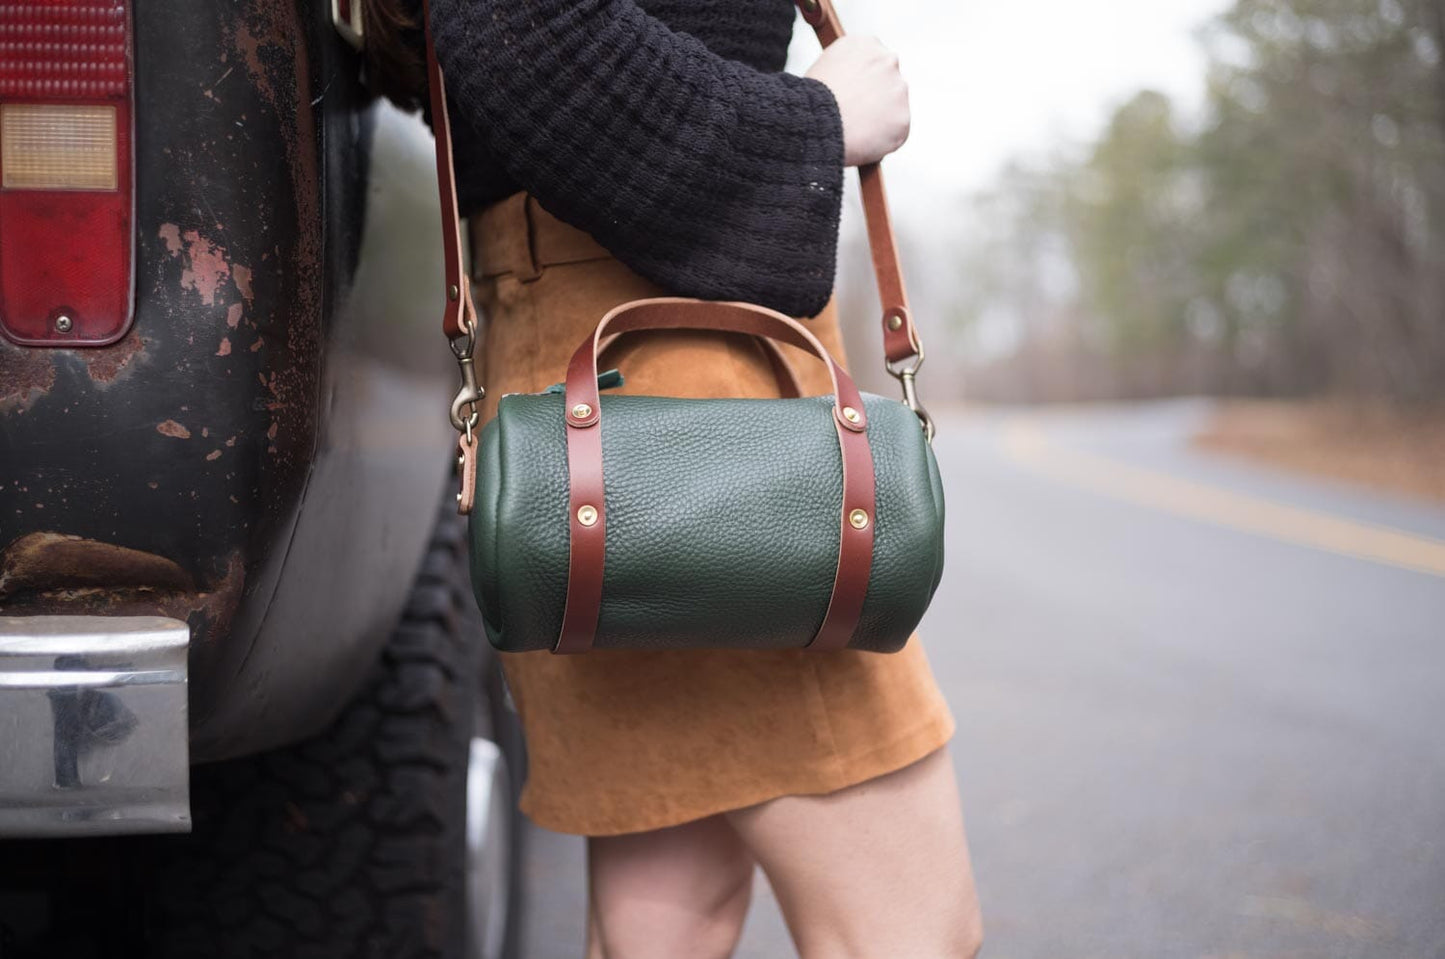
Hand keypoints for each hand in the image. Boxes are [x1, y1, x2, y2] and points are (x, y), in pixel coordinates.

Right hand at [805, 35, 910, 166]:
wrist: (815, 123)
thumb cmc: (809, 101)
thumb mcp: (824, 68)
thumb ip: (846, 69)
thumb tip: (853, 84)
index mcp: (865, 44)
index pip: (873, 61)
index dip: (861, 82)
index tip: (852, 95)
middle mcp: (888, 60)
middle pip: (888, 82)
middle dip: (875, 98)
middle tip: (854, 115)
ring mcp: (898, 90)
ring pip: (893, 108)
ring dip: (879, 119)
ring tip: (853, 130)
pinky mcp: (902, 120)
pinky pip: (894, 133)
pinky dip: (881, 141)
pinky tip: (860, 141)